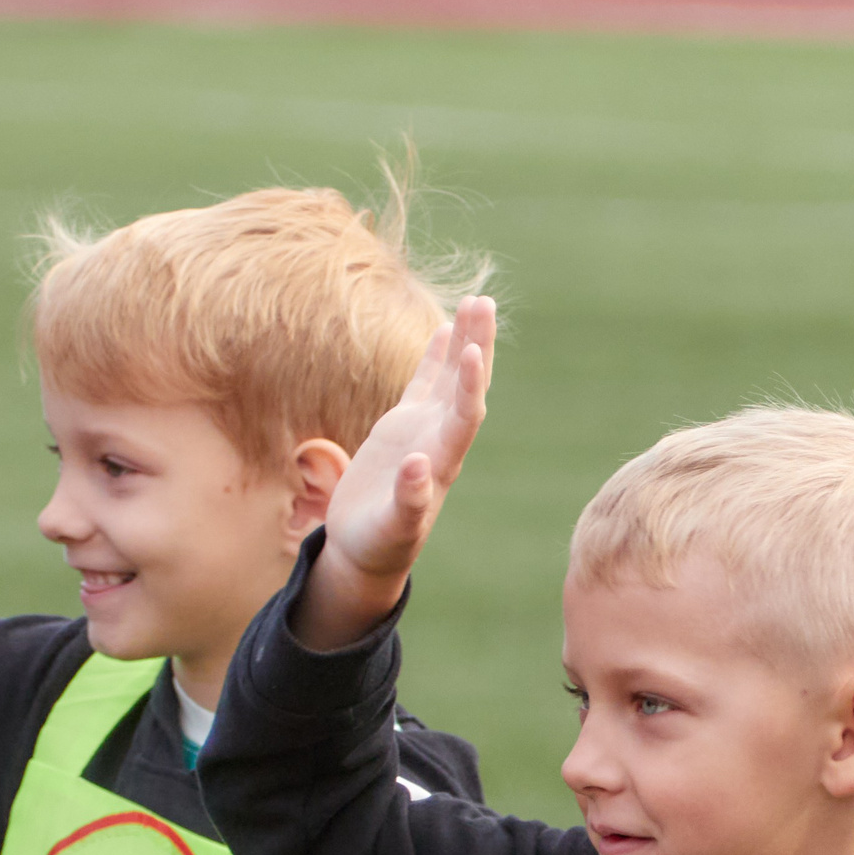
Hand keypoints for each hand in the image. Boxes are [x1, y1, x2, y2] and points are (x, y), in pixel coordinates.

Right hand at [297, 296, 496, 649]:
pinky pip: (425, 384)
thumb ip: (409, 500)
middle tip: (485, 303)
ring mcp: (424, 430)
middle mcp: (440, 440)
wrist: (368, 551)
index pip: (465, 416)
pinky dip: (436, 357)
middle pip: (466, 386)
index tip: (474, 351)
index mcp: (442, 462)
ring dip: (464, 342)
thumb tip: (418, 466)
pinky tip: (446, 329)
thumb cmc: (379, 544)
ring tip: (476, 303)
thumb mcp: (393, 528)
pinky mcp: (404, 427)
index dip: (470, 385)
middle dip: (476, 346)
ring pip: (449, 378)